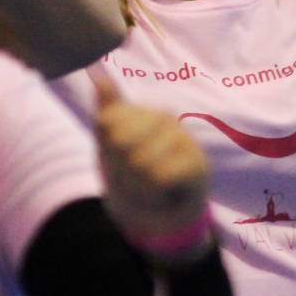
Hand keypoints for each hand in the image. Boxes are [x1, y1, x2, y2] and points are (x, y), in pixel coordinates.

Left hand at [93, 72, 210, 248]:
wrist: (159, 220)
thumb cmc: (131, 181)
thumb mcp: (108, 150)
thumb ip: (106, 113)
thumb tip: (97, 76)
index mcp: (140, 111)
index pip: (106, 123)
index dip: (105, 152)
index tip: (116, 162)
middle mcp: (163, 116)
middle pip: (120, 143)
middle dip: (120, 171)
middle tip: (133, 179)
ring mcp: (183, 138)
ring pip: (139, 163)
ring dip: (136, 187)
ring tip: (148, 189)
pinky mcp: (197, 163)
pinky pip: (159, 178)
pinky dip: (154, 195)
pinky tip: (164, 195)